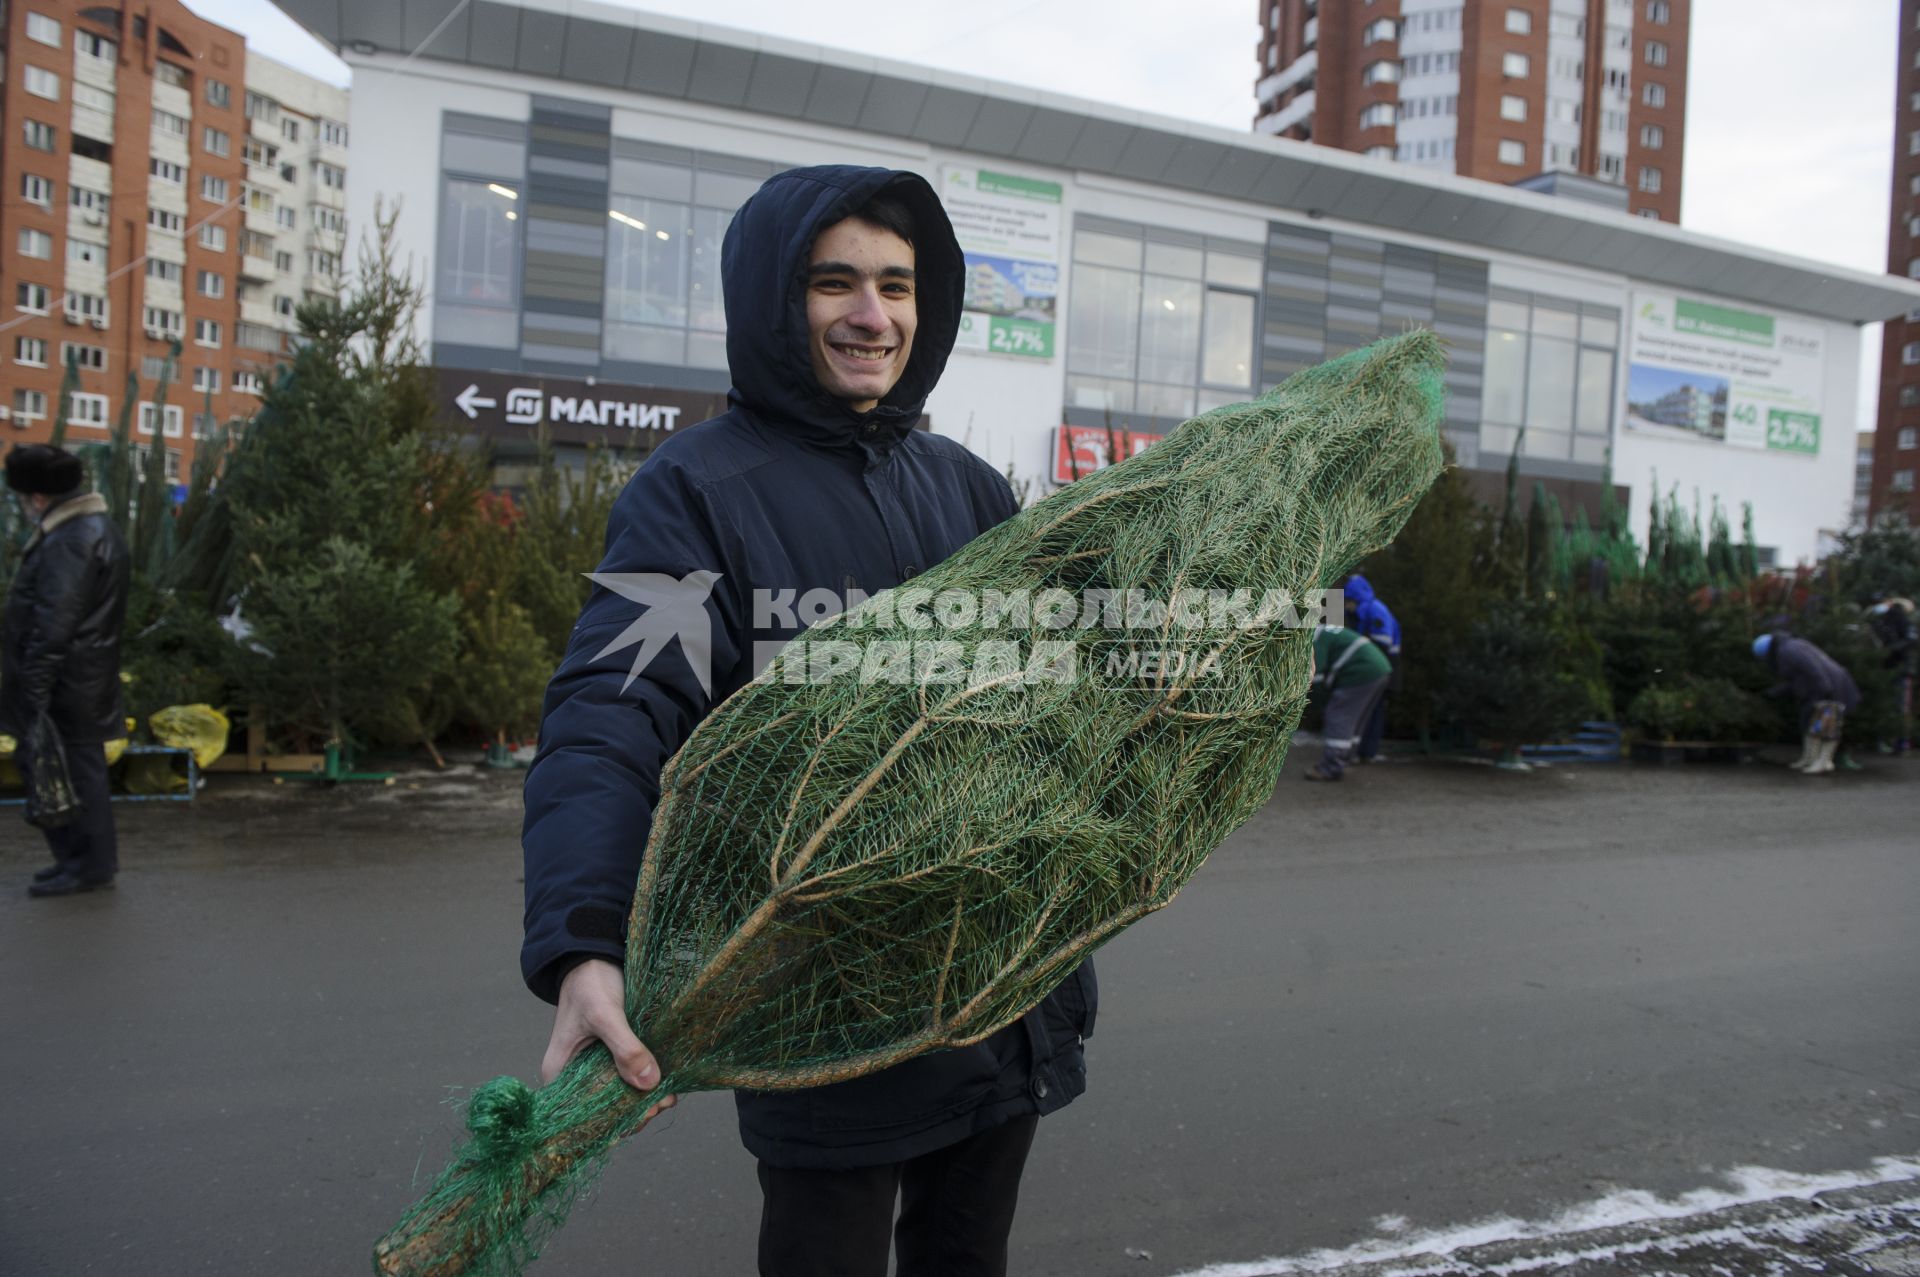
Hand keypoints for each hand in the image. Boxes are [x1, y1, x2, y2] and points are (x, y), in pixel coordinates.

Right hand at [542, 958, 676, 1120]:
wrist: (595, 956)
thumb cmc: (590, 983)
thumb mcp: (605, 1014)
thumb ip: (625, 1047)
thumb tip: (649, 1084)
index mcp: (559, 1073)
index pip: (582, 1113)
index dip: (612, 1120)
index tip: (644, 1113)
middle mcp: (574, 1076)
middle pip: (604, 1107)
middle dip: (635, 1110)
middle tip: (665, 1101)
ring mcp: (594, 1067)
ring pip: (619, 1094)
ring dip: (645, 1098)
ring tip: (670, 1094)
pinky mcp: (612, 1056)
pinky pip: (629, 1077)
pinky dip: (647, 1082)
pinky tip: (667, 1083)